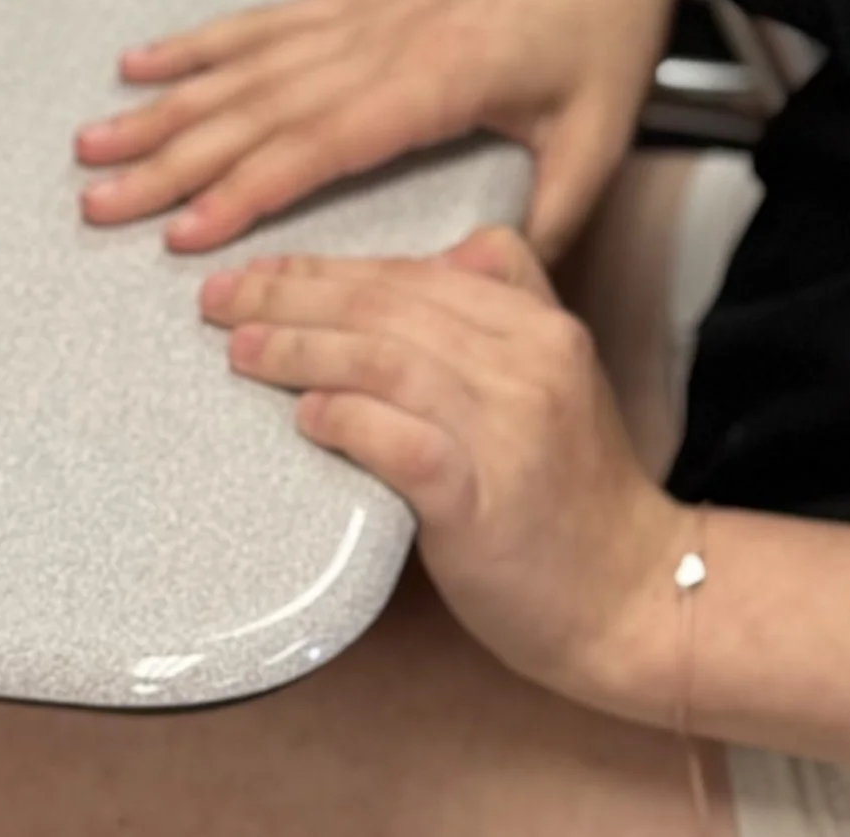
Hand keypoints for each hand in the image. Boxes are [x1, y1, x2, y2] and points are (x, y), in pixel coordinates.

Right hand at [75, 0, 691, 259]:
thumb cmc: (608, 24)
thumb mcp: (598, 135)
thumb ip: (549, 219)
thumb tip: (501, 293)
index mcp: (435, 80)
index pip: (321, 147)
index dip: (248, 190)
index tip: (182, 235)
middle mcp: (386, 42)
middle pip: (260, 110)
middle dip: (174, 161)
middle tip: (98, 202)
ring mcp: (371, 13)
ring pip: (251, 65)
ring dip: (170, 104)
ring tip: (97, 139)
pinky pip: (275, 22)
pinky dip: (209, 42)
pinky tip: (155, 59)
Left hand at [206, 227, 685, 717]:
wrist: (629, 592)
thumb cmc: (576, 493)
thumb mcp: (559, 381)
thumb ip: (508, 314)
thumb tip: (442, 258)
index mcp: (542, 326)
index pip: (421, 272)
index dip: (335, 265)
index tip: (263, 268)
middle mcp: (530, 362)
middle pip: (395, 306)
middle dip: (297, 293)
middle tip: (220, 296)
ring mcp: (510, 429)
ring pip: (391, 361)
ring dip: (304, 349)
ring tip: (240, 349)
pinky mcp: (485, 500)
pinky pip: (406, 443)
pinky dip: (350, 420)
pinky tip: (306, 416)